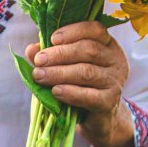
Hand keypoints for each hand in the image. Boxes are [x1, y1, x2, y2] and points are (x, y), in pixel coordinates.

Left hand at [25, 21, 133, 146]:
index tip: (52, 38)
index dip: (73, 32)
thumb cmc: (81, 84)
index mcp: (108, 44)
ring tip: (39, 76)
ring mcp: (115, 80)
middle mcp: (115, 59)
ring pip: (87, 72)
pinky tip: (55, 92)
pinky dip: (70, 92)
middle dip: (61, 54)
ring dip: (59, 73)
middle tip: (39, 60)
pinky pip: (89, 95)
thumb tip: (32, 50)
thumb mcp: (68, 65)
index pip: (96, 29)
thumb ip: (52, 54)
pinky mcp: (110, 101)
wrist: (98, 116)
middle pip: (89, 50)